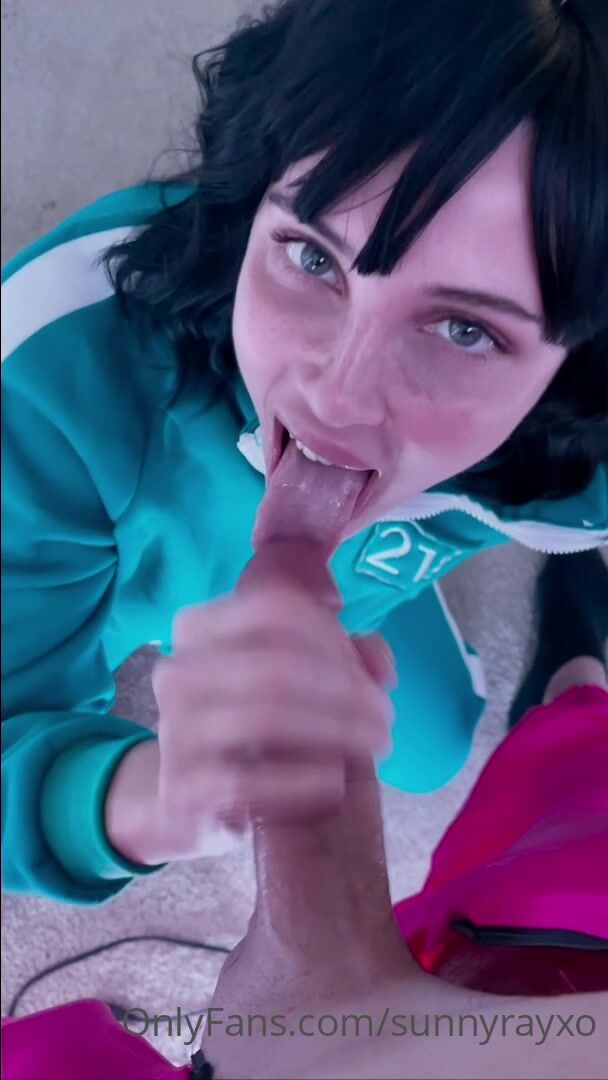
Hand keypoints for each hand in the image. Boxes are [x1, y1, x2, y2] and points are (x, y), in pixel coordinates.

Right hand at [105, 549, 394, 864]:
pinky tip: (335, 783)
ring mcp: (174, 730)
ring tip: (373, 745)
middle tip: (385, 717)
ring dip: (336, 730)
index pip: (273, 608)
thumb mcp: (299, 680)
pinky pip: (249, 780)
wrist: (192, 805)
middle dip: (347, 690)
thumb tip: (378, 661)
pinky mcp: (181, 790)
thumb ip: (347, 657)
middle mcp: (177, 671)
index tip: (371, 673)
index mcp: (199, 627)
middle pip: (277, 664)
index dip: (332, 636)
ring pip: (266, 716)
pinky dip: (304, 779)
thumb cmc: (258, 727)